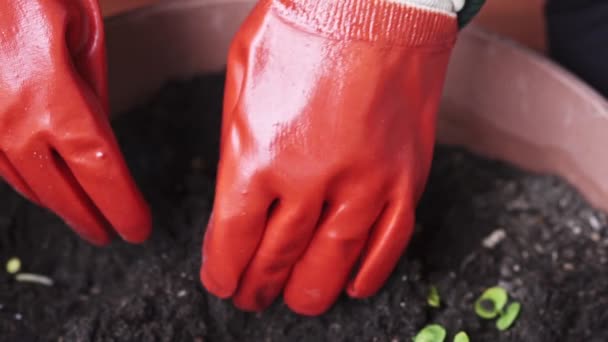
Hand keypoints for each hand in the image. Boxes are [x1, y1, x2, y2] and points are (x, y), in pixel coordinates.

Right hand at [0, 0, 150, 244]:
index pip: (99, 171)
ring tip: (79, 214)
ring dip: (55, 204)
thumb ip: (92, 89)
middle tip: (109, 232)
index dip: (120, 207)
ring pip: (22, 183)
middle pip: (59, 190)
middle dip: (89, 218)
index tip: (137, 228)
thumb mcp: (83, 32)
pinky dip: (23, 180)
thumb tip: (101, 134)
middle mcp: (12, 118)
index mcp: (54, 96)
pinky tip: (40, 183)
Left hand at [201, 0, 457, 314]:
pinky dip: (367, 275)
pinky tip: (351, 286)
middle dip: (258, 288)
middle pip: (279, 261)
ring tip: (294, 300)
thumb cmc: (305, 26)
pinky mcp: (406, 179)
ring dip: (307, 293)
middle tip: (251, 297)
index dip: (224, 272)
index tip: (222, 283)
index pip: (233, 240)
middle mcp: (313, 179)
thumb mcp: (242, 80)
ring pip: (333, 266)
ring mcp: (366, 183)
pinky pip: (388, 246)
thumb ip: (238, 149)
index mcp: (260, 154)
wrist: (376, 0)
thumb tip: (239, 203)